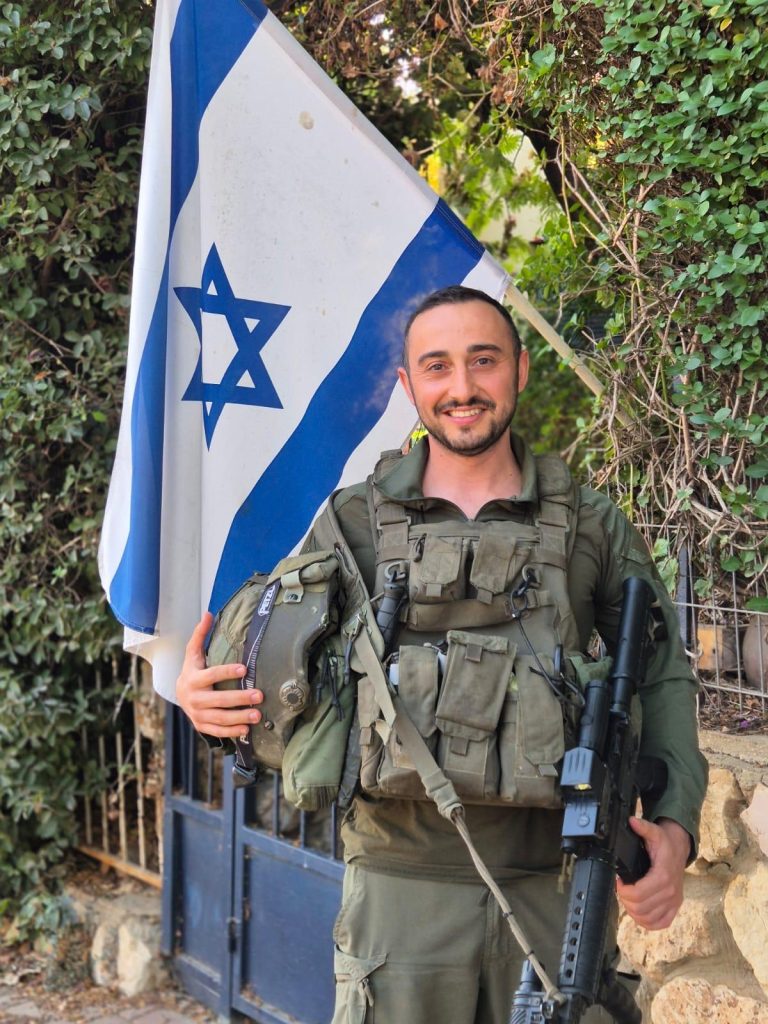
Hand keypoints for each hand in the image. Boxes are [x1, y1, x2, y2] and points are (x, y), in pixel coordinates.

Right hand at [175, 612, 262, 736]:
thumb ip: (200, 635)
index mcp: (193, 678)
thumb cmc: (192, 670)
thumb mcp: (193, 653)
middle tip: (259, 695)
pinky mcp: (201, 726)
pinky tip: (247, 730)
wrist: (179, 694)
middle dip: (239, 699)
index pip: (211, 675)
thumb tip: (208, 613)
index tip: (244, 668)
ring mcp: (197, 714)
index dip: (227, 672)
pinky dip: (232, 732)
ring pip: (219, 718)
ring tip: (257, 715)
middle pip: (218, 700)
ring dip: (239, 718)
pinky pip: (217, 731)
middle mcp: (194, 698)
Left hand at [616, 817, 690, 929]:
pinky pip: (661, 923)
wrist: (680, 849)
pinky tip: (640, 911)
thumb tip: (632, 821)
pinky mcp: (675, 907)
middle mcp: (670, 892)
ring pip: (648, 919)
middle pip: (641, 908)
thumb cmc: (665, 843)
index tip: (618, 882)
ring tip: (628, 898)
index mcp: (663, 876)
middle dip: (626, 900)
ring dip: (634, 912)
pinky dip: (648, 922)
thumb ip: (643, 827)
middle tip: (621, 889)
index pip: (638, 894)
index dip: (623, 890)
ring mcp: (674, 901)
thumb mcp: (654, 832)